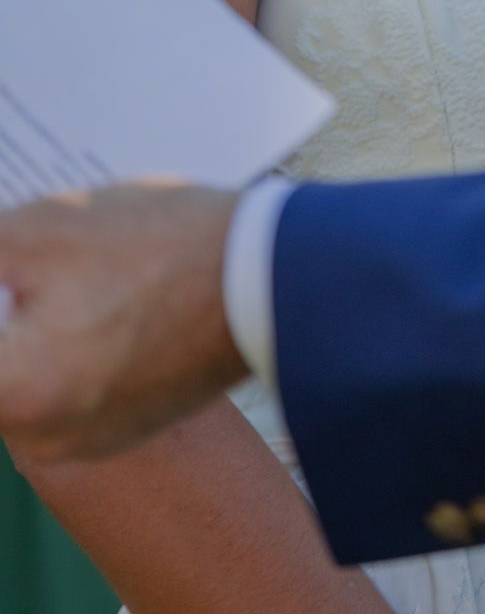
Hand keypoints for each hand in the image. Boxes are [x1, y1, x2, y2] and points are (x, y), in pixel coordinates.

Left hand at [0, 182, 243, 460]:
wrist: (274, 276)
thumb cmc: (163, 248)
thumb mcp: (41, 229)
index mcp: (13, 395)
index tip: (8, 258)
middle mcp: (43, 439)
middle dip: (5, 302)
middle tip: (28, 252)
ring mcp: (88, 439)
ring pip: (20, 376)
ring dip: (26, 322)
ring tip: (66, 263)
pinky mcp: (123, 426)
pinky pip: (64, 386)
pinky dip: (65, 341)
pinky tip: (97, 290)